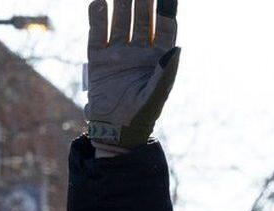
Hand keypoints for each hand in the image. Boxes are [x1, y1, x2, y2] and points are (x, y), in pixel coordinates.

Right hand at [86, 0, 180, 152]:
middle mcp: (139, 51)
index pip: (164, 26)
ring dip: (120, 3)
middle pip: (142, 18)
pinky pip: (97, 34)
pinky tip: (98, 2)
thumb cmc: (141, 117)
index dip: (165, 9)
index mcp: (158, 58)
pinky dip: (97, 18)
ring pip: (120, 21)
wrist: (115, 133)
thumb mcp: (155, 96)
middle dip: (142, 0)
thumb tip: (176, 48)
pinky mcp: (98, 59)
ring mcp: (118, 53)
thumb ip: (165, 73)